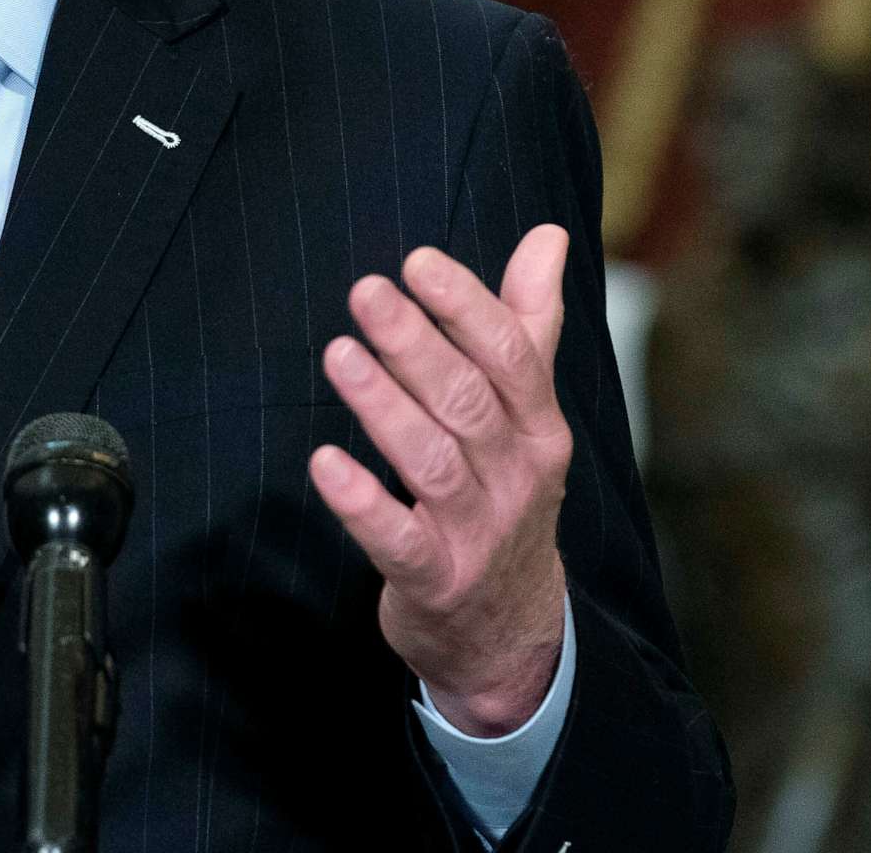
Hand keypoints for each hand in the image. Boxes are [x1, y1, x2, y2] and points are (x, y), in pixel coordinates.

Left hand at [308, 226, 573, 734]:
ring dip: (384, 406)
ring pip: (432, 461)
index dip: (467, 306)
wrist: (510, 633)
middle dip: (416, 343)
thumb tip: (547, 237)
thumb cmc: (506, 497)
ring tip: (338, 354)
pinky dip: (361, 501)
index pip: (511, 356)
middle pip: (466, 401)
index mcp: (538, 430)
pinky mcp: (434, 579)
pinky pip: (396, 538)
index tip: (418, 262)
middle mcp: (515, 477)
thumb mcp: (528, 418)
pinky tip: (323, 463)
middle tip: (366, 292)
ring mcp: (477, 533)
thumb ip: (528, 324)